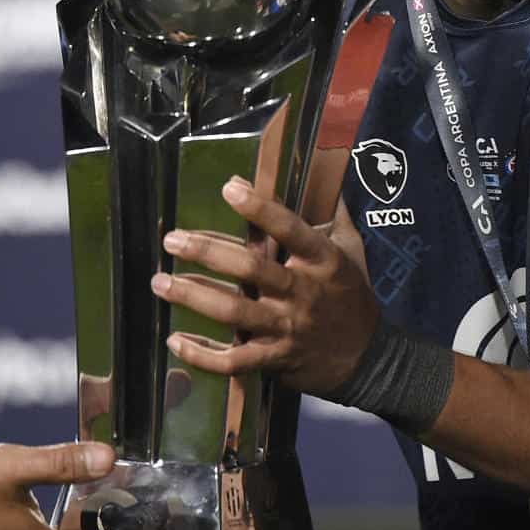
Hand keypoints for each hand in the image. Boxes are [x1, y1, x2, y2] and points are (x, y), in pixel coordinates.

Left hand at [154, 177, 378, 397]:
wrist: (368, 358)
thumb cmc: (354, 297)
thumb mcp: (352, 251)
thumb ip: (336, 215)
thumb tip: (332, 168)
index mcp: (322, 261)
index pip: (290, 229)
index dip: (260, 209)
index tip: (229, 188)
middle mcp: (303, 292)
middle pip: (251, 270)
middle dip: (208, 253)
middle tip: (173, 240)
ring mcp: (287, 328)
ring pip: (234, 313)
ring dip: (193, 297)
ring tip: (160, 283)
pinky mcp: (275, 359)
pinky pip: (234, 361)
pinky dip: (202, 355)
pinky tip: (176, 341)